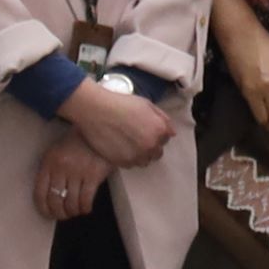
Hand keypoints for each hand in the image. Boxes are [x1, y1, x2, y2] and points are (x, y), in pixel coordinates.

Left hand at [34, 130, 114, 222]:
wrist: (98, 129)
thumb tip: (50, 196)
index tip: (48, 214)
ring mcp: (77, 172)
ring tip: (76, 211)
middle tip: (64, 216)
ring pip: (71, 202)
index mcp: (48, 163)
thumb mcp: (57, 152)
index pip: (40, 193)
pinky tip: (86, 208)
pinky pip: (86, 199)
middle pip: (55, 201)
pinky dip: (85, 208)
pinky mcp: (93, 175)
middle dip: (59, 213)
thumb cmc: (76, 143)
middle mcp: (61, 168)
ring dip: (73, 211)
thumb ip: (51, 170)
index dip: (43, 208)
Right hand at [59, 78, 174, 168]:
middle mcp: (151, 145)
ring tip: (128, 144)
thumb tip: (172, 133)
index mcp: (160, 130)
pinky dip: (127, 159)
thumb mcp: (147, 104)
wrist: (96, 110)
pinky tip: (120, 148)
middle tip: (136, 138)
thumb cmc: (121, 103)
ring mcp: (137, 155)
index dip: (156, 134)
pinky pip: (130, 165)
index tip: (145, 130)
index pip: (165, 139)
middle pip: (157, 153)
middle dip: (150, 146)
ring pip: (144, 161)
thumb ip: (162, 119)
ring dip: (140, 154)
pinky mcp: (122, 162)